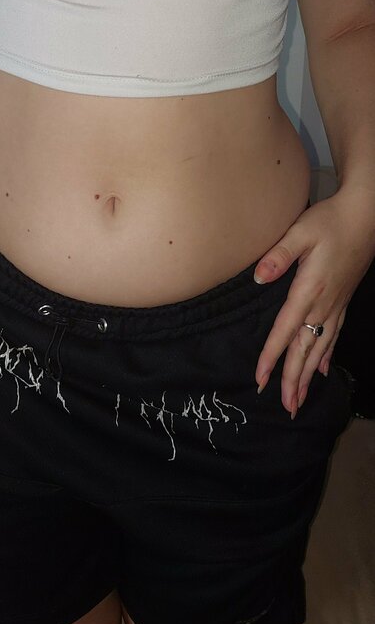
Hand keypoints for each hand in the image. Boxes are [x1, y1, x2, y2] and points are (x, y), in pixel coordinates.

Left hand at [253, 188, 374, 417]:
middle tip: (286, 408)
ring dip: (308, 376)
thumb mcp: (301, 231)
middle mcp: (324, 304)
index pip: (285, 331)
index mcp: (309, 290)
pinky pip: (333, 336)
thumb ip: (279, 255)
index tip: (260, 380)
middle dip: (293, 380)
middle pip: (305, 350)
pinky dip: (326, 356)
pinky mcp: (343, 300)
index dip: (271, 357)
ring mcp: (336, 305)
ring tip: (299, 400)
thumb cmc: (331, 220)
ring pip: (320, 349)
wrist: (366, 215)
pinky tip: (322, 370)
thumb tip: (259, 277)